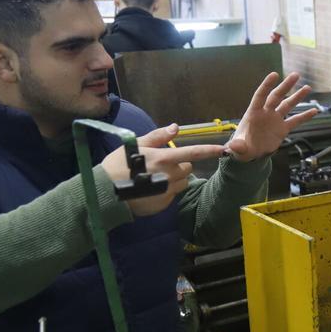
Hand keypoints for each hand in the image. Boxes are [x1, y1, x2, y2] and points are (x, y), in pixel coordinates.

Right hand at [101, 124, 223, 216]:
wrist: (106, 192)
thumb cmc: (118, 164)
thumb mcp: (135, 145)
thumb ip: (158, 136)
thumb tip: (176, 127)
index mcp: (163, 158)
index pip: (192, 153)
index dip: (209, 151)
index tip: (224, 149)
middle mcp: (169, 175)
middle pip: (187, 168)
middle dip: (179, 166)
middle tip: (160, 166)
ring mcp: (167, 191)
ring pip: (182, 182)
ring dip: (174, 179)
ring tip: (154, 178)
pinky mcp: (164, 204)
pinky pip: (172, 194)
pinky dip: (166, 191)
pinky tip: (150, 189)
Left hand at [225, 71, 318, 161]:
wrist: (250, 153)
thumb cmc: (242, 147)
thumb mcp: (238, 148)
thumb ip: (237, 146)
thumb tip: (234, 147)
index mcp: (254, 113)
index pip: (261, 96)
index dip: (267, 85)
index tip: (275, 74)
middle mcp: (266, 113)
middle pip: (277, 96)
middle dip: (286, 86)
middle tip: (296, 75)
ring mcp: (275, 120)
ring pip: (287, 105)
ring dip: (297, 96)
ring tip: (307, 87)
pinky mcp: (282, 129)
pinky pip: (295, 121)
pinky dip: (304, 116)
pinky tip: (314, 111)